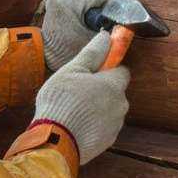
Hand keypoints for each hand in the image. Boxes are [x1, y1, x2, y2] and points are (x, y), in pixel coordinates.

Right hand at [33, 32, 129, 164]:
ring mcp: (116, 125)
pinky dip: (94, 124)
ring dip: (97, 108)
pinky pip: (104, 126)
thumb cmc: (61, 102)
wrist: (56, 141)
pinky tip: (76, 124)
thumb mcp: (72, 70)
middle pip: (115, 91)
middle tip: (77, 91)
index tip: (92, 71)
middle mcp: (121, 104)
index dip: (107, 68)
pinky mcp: (108, 141)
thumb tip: (106, 36)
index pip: (122, 71)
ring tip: (74, 110)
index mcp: (113, 85)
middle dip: (101, 90)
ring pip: (110, 110)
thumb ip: (92, 53)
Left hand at [40, 0, 112, 71]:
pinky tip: (81, 17)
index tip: (105, 23)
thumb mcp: (94, 40)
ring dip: (94, 6)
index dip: (110, 10)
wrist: (45, 52)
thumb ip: (112, 30)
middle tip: (94, 25)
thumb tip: (130, 23)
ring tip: (86, 22)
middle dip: (101, 8)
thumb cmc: (67, 51)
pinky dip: (86, 4)